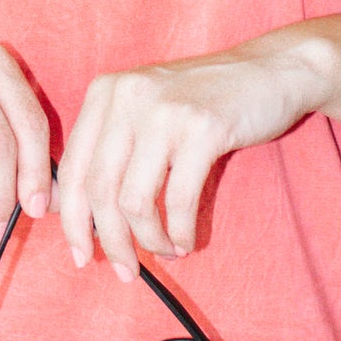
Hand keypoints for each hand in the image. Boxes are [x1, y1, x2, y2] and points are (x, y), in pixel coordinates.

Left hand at [55, 41, 334, 278]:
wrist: (270, 70)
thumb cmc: (203, 100)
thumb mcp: (144, 110)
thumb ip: (108, 149)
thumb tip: (71, 211)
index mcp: (105, 93)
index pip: (71, 168)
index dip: (70, 219)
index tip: (80, 254)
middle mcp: (127, 97)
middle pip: (99, 188)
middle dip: (108, 241)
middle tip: (124, 271)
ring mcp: (165, 112)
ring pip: (134, 200)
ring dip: (147, 240)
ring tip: (163, 251)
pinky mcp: (203, 129)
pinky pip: (179, 199)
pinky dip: (179, 231)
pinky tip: (185, 241)